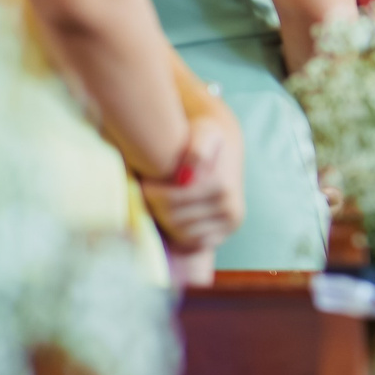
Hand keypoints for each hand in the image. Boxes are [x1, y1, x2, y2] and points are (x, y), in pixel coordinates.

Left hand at [142, 113, 243, 254]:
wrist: (223, 147)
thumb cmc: (204, 136)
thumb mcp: (203, 132)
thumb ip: (196, 149)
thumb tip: (187, 176)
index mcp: (223, 187)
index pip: (171, 201)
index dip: (149, 192)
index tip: (143, 180)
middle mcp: (231, 209)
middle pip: (174, 218)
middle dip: (155, 205)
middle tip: (147, 191)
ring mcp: (230, 224)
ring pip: (180, 232)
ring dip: (163, 218)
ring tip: (159, 200)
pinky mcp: (225, 234)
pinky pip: (192, 242)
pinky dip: (177, 232)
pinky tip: (172, 213)